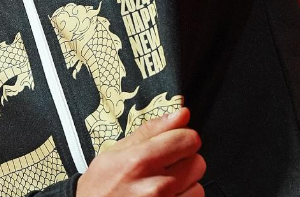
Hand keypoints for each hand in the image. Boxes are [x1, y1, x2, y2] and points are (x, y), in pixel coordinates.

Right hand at [76, 107, 205, 196]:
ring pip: (198, 187)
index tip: (174, 143)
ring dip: (185, 185)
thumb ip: (152, 130)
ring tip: (163, 186)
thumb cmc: (101, 185)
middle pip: (198, 162)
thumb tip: (182, 113)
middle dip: (184, 162)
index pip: (188, 139)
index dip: (182, 138)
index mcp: (141, 160)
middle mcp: (156, 186)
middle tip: (164, 167)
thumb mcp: (116, 151)